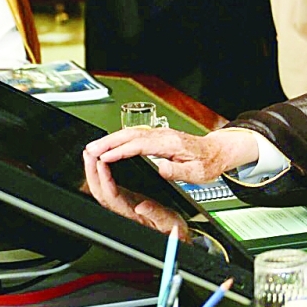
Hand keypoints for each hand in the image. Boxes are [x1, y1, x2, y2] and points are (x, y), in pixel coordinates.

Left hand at [82, 150, 190, 239]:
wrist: (174, 236)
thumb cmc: (172, 229)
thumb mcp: (169, 222)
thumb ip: (156, 215)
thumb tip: (142, 207)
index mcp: (130, 214)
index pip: (112, 196)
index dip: (105, 179)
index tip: (101, 163)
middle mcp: (122, 210)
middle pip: (100, 192)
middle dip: (92, 173)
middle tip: (89, 154)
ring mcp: (122, 205)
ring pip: (101, 190)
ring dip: (94, 172)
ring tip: (91, 155)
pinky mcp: (126, 200)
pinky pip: (108, 187)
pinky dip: (102, 174)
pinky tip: (101, 164)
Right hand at [84, 127, 259, 183]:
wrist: (216, 151)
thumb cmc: (207, 163)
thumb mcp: (197, 173)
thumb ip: (178, 172)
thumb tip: (161, 169)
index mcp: (171, 144)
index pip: (140, 146)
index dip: (121, 151)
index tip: (105, 157)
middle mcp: (163, 136)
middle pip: (130, 135)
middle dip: (108, 142)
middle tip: (90, 150)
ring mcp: (160, 134)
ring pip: (130, 133)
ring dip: (111, 139)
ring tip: (93, 147)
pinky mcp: (158, 136)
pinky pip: (134, 135)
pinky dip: (119, 139)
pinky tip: (110, 145)